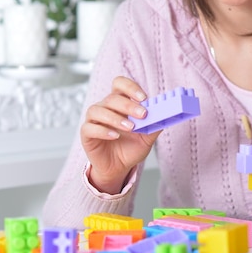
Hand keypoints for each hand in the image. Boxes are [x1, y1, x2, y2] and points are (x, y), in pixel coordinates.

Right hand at [80, 76, 160, 193]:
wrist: (119, 167)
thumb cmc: (131, 148)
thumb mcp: (147, 138)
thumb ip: (154, 125)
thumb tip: (165, 115)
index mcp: (119, 103)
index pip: (120, 84)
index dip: (130, 87)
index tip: (144, 98)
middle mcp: (105, 108)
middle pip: (112, 98)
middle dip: (128, 105)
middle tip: (142, 114)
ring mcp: (94, 120)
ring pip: (98, 110)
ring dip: (115, 118)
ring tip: (130, 127)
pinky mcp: (86, 134)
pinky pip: (89, 128)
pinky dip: (102, 130)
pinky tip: (114, 136)